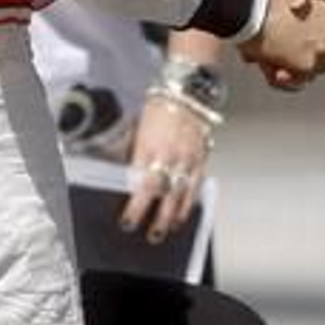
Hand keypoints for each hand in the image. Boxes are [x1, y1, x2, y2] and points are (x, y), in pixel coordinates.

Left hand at [119, 95, 211, 243]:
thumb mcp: (138, 127)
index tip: (128, 221)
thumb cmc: (161, 104)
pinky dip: (190, 201)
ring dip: (173, 216)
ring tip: (167, 230)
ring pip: (181, 194)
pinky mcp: (202, 156)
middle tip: (151, 235)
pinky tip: (185, 212)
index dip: (135, 207)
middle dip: (156, 219)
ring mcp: (187, 157)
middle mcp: (169, 155)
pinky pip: (197, 184)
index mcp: (148, 147)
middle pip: (162, 194)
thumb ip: (131, 152)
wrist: (187, 89)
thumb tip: (122, 171)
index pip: (140, 185)